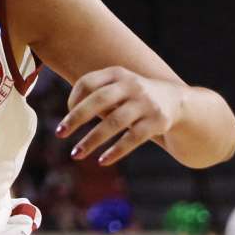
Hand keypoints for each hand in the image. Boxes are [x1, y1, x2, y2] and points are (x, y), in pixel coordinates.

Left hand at [57, 66, 183, 164]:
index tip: (66, 117)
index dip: (73, 99)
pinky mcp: (157, 121)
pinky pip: (133, 138)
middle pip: (99, 100)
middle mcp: (132, 85)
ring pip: (114, 122)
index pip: (87, 82)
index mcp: (117, 73)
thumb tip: (68, 121)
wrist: (175, 101)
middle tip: (59, 133)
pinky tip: (101, 161)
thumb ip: (94, 96)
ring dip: (92, 140)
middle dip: (76, 118)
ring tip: (75, 154)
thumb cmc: (132, 96)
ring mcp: (146, 103)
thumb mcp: (116, 86)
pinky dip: (116, 151)